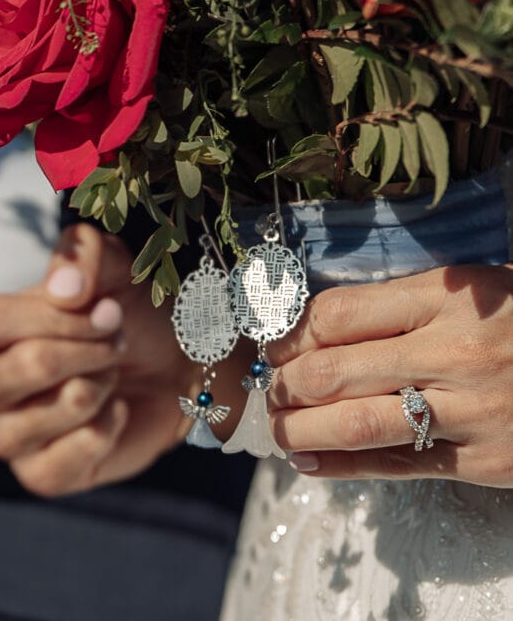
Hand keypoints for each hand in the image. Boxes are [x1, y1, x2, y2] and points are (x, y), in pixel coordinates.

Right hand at [0, 223, 195, 496]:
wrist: (176, 366)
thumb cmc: (128, 309)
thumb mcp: (113, 264)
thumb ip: (84, 254)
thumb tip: (66, 286)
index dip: (55, 316)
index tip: (106, 308)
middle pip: (17, 369)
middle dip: (84, 351)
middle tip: (116, 339)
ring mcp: (7, 434)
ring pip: (32, 422)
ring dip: (92, 389)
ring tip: (111, 373)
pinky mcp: (39, 475)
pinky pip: (55, 466)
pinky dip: (100, 432)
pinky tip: (115, 411)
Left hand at [268, 264, 512, 486]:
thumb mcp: (471, 288)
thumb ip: (404, 303)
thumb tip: (319, 326)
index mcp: (445, 296)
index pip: (338, 313)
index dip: (292, 333)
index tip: (274, 343)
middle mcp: (452, 351)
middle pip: (334, 370)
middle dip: (285, 384)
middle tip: (270, 389)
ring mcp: (470, 410)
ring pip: (357, 424)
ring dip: (300, 431)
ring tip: (279, 430)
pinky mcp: (485, 461)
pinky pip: (398, 466)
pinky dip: (342, 467)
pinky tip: (310, 463)